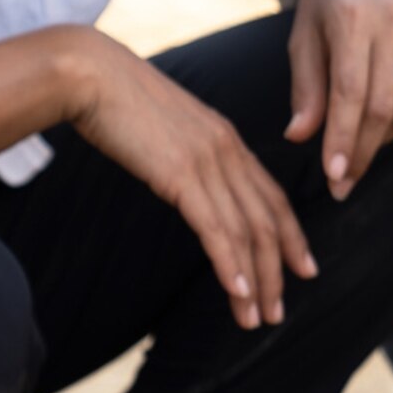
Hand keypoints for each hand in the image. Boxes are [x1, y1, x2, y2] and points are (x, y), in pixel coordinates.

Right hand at [64, 29, 311, 328]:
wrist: (89, 75)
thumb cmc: (115, 101)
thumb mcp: (163, 129)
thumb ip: (183, 154)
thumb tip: (181, 176)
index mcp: (225, 139)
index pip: (272, 195)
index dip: (292, 234)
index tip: (303, 267)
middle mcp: (227, 150)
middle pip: (267, 220)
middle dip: (278, 270)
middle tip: (280, 310)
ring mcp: (207, 162)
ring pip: (246, 231)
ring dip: (254, 281)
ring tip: (257, 318)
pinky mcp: (181, 175)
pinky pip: (215, 228)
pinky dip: (229, 264)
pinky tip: (237, 293)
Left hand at [286, 0, 392, 200]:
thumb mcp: (304, 32)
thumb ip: (306, 86)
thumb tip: (299, 137)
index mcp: (354, 15)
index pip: (350, 93)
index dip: (343, 140)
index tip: (334, 178)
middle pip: (384, 106)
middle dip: (361, 152)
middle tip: (343, 183)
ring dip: (384, 138)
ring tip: (358, 151)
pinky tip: (385, 124)